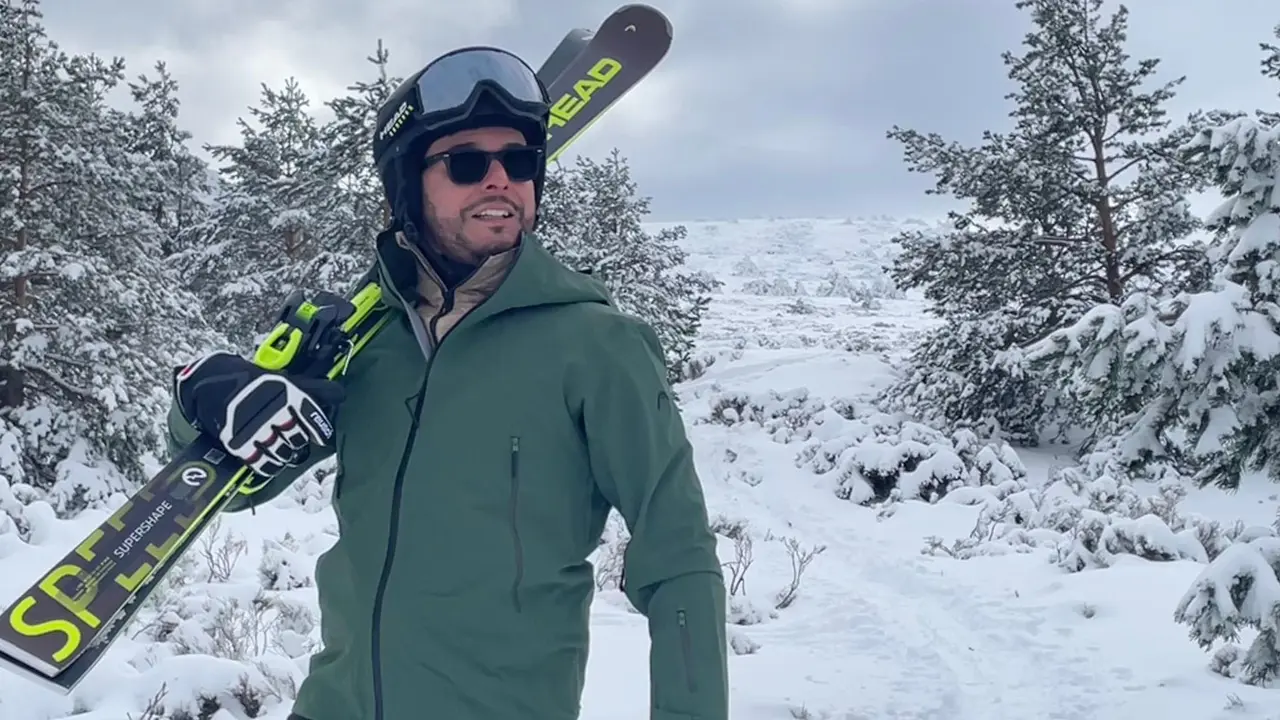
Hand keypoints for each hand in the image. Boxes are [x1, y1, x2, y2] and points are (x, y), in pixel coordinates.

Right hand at [173, 351, 344, 476]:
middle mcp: (273, 411)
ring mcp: (255, 429)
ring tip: (283, 449)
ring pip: (282, 452)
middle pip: (297, 438)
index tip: (322, 438)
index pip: (311, 417)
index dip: (320, 430)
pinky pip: (262, 462)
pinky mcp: (239, 443)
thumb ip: (314, 389)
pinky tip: (271, 461)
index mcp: (287, 393)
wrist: (215, 383)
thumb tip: (340, 394)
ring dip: (286, 454)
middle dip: (299, 441)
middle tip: (295, 440)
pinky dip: (270, 465)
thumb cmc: (256, 383)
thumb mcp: (286, 380)